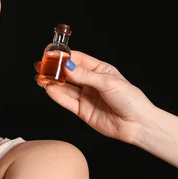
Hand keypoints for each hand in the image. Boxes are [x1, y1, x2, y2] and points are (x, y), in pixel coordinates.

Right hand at [34, 50, 155, 143]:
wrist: (137, 124)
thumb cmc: (130, 100)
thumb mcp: (107, 83)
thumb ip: (85, 76)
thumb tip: (67, 67)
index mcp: (100, 71)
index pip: (78, 59)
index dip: (64, 56)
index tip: (51, 54)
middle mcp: (91, 83)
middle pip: (69, 73)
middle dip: (54, 69)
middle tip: (40, 65)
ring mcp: (86, 96)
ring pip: (65, 87)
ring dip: (52, 82)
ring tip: (40, 77)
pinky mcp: (82, 110)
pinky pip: (66, 101)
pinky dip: (57, 95)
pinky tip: (48, 89)